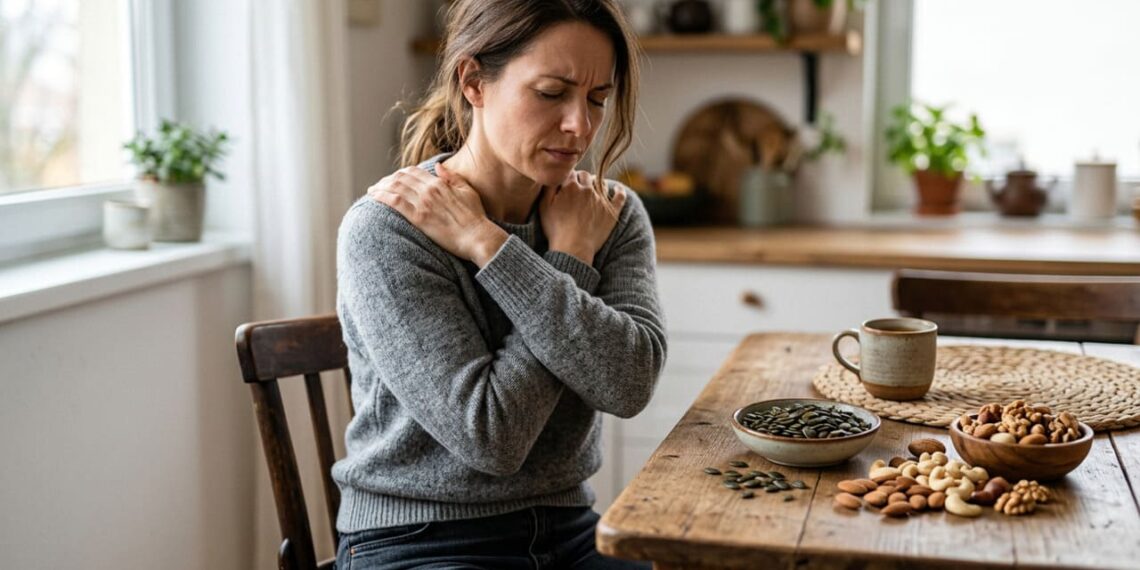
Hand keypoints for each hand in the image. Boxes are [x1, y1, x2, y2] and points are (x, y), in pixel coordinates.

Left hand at [369, 163, 506, 266]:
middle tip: (378, 185)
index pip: (413, 172)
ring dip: (380, 187)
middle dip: (387, 179)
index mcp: (439, 183)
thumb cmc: (475, 217)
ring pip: (395, 187)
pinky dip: (382, 196)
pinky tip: (373, 196)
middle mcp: (429, 190)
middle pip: (401, 178)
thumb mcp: (467, 191)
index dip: (400, 174)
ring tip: (372, 190)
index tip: (393, 178)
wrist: (477, 236)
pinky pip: (395, 202)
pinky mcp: (419, 218)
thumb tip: (438, 167)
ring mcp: (423, 203)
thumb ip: (452, 177)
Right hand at [539, 170, 625, 265]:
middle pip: (585, 176)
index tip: (565, 183)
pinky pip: (620, 196)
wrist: (573, 249)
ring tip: (592, 190)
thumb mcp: (544, 206)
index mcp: (571, 186)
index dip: (567, 177)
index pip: (570, 173)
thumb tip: (555, 175)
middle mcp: (588, 190)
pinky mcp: (612, 211)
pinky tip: (617, 189)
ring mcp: (601, 200)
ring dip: (596, 184)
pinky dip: (619, 190)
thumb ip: (549, 187)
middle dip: (581, 179)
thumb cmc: (556, 229)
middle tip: (577, 187)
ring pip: (601, 183)